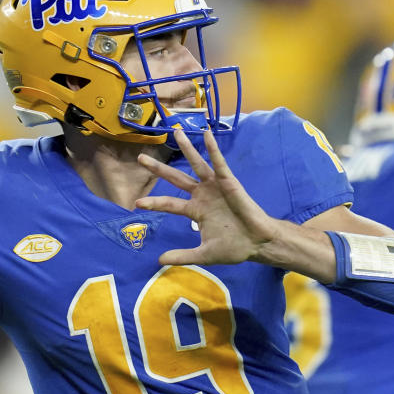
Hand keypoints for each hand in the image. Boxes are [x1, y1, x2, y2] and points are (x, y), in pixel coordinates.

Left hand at [136, 129, 278, 264]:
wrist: (257, 243)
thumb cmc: (234, 246)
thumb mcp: (204, 254)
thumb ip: (182, 255)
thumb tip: (159, 261)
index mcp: (195, 210)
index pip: (169, 203)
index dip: (154, 202)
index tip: (136, 202)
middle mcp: (202, 195)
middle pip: (175, 178)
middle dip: (158, 169)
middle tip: (140, 158)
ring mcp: (214, 187)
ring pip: (196, 164)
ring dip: (186, 148)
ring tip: (175, 132)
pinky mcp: (228, 181)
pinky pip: (219, 163)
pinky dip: (213, 149)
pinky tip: (206, 134)